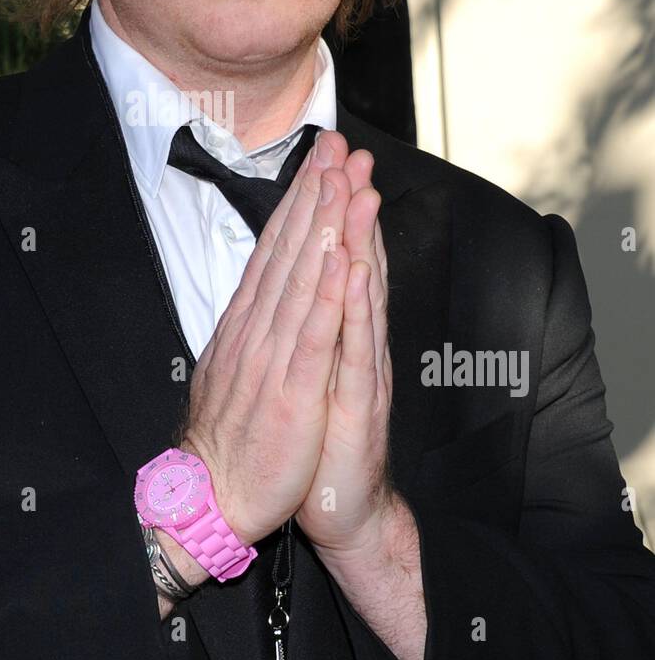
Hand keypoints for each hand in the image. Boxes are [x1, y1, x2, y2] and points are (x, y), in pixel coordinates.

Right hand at [179, 131, 350, 547]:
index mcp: (247, 324)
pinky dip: (329, 295)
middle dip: (316, 195)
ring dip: (327, 228)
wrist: (212, 495)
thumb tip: (262, 287)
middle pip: (290, 252)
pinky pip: (314, 336)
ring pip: (304, 281)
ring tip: (345, 181)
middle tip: (337, 146)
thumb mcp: (234, 365)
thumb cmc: (231, 436)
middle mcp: (257, 330)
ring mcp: (274, 357)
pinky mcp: (293, 391)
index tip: (319, 161)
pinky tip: (343, 259)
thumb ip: (251, 325)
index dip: (300, 203)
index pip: (276, 251)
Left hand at [295, 147, 395, 553]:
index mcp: (334, 332)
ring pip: (360, 297)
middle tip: (348, 151)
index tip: (326, 157)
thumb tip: (299, 276)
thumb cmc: (319, 438)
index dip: (328, 207)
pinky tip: (353, 271)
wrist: (341, 508)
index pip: (332, 257)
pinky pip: (355, 350)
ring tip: (357, 191)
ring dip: (357, 241)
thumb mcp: (307, 370)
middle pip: (352, 263)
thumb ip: (310, 322)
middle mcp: (352, 343)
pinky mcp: (357, 407)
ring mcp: (358, 372)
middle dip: (347, 205)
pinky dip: (354, 309)